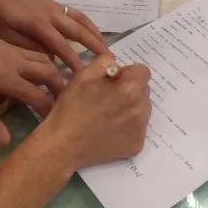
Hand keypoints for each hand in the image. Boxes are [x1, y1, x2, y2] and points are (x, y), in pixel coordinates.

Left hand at [0, 0, 107, 71]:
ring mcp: (55, 7)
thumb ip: (27, 47)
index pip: (61, 46)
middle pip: (79, 31)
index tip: (84, 76)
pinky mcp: (54, 4)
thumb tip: (49, 59)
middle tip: (108, 61)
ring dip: (96, 34)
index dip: (74, 61)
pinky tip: (92, 32)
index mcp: (38, 24)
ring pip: (81, 21)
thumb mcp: (4, 34)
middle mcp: (52, 15)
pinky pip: (77, 14)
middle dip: (95, 46)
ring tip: (107, 48)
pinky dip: (88, 24)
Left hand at [0, 26, 63, 146]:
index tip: (52, 122)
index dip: (48, 109)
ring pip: (42, 58)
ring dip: (53, 73)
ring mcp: (9, 49)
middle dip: (60, 87)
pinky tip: (37, 74)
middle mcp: (12, 60)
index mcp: (4, 77)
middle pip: (49, 71)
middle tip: (65, 103)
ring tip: (56, 89)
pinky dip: (42, 63)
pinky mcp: (3, 43)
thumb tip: (7, 142)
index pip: (37, 94)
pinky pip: (31, 52)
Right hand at [35, 55, 151, 169]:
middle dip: (130, 90)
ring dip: (131, 107)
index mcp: (129, 89)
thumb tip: (117, 66)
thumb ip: (105, 62)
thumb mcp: (83, 75)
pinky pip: (138, 128)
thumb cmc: (71, 108)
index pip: (143, 72)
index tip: (113, 80)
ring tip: (108, 114)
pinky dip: (127, 126)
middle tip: (108, 98)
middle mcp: (140, 110)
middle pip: (144, 91)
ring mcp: (140, 130)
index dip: (127, 73)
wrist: (64, 145)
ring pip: (142, 110)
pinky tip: (109, 129)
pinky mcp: (136, 145)